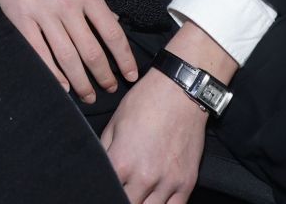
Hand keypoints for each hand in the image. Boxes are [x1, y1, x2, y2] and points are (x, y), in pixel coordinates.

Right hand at [0, 0, 137, 101]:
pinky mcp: (19, 18)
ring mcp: (42, 13)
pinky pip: (38, 52)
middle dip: (103, 76)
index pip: (112, 33)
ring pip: (67, 57)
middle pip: (91, 52)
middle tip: (108, 89)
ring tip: (87, 95)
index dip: (124, 59)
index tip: (129, 74)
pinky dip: (51, 72)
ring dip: (80, 81)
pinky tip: (60, 85)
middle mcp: (67, 5)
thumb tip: (109, 22)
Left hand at [100, 72, 206, 203]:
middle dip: (120, 199)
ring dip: (141, 203)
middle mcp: (144, 177)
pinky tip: (154, 201)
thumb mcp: (114, 123)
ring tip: (136, 196)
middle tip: (119, 192)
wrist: (180, 93)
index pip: (106, 189)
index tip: (100, 190)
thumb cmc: (145, 103)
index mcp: (122, 162)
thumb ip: (105, 151)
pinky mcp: (186, 182)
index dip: (101, 190)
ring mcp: (168, 182)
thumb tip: (99, 168)